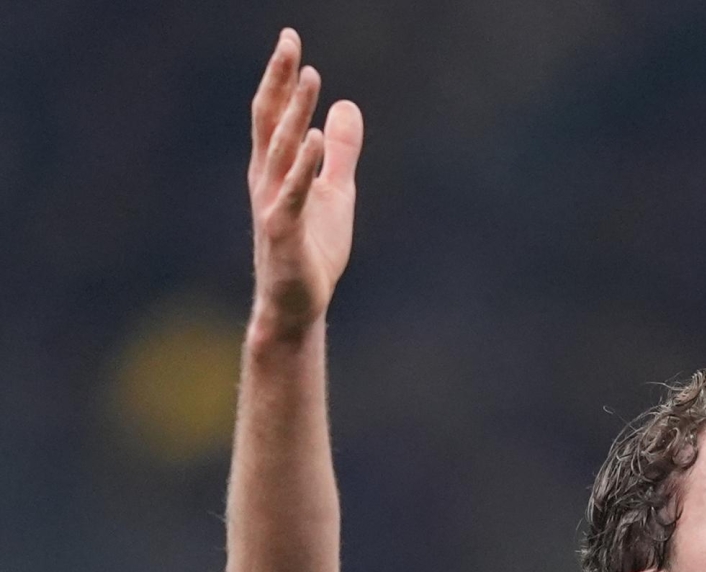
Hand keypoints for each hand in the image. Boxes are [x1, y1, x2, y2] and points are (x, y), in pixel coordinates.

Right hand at [247, 29, 363, 342]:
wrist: (296, 304)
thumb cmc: (312, 249)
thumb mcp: (335, 192)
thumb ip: (341, 152)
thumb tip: (347, 106)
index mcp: (275, 168)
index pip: (275, 114)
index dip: (281, 77)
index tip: (290, 40)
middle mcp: (266, 179)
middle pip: (270, 121)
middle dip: (279, 81)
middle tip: (289, 41)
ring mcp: (273, 204)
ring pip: (281, 150)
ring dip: (295, 113)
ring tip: (309, 78)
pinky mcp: (284, 232)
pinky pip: (293, 193)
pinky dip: (303, 165)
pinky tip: (316, 137)